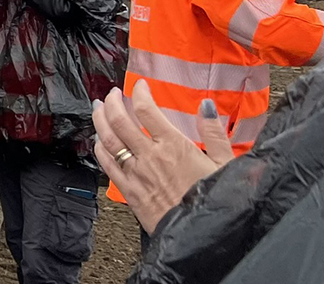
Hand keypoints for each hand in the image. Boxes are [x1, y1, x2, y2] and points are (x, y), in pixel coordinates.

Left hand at [93, 82, 233, 232]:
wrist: (205, 237)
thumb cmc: (217, 202)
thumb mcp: (226, 164)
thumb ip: (214, 133)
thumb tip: (206, 105)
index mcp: (174, 146)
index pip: (146, 109)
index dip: (139, 93)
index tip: (139, 85)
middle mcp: (150, 156)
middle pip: (120, 121)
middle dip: (111, 102)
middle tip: (111, 93)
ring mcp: (136, 174)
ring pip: (108, 140)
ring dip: (99, 120)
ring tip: (97, 108)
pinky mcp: (129, 192)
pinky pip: (106, 165)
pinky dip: (99, 148)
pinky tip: (99, 141)